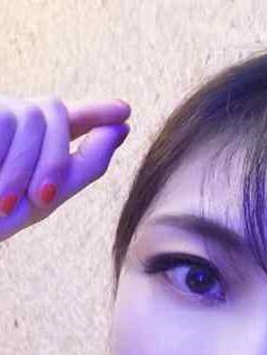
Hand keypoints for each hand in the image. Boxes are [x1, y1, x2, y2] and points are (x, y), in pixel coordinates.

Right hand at [0, 95, 130, 240]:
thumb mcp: (44, 197)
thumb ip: (84, 164)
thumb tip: (121, 128)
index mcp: (33, 142)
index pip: (68, 119)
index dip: (96, 113)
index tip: (125, 113)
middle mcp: (14, 118)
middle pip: (54, 111)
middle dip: (54, 160)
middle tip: (42, 200)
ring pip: (30, 116)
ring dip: (21, 167)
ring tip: (1, 203)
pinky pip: (4, 124)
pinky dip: (2, 162)